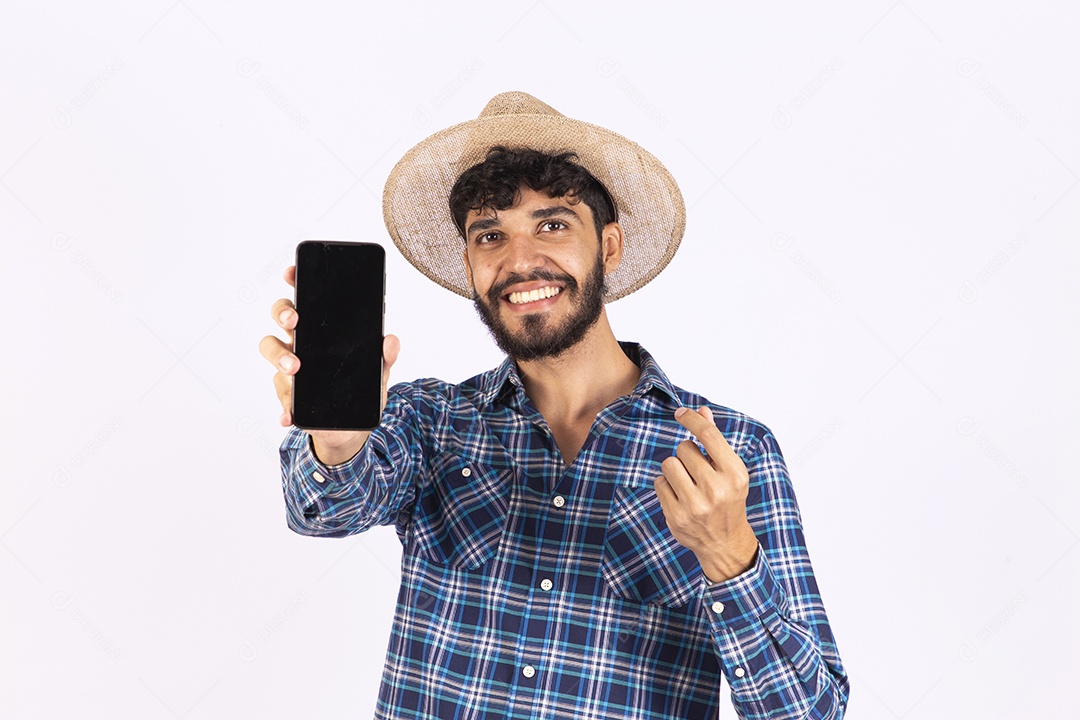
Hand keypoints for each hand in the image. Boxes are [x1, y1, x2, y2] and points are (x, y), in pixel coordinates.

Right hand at [258, 265, 399, 464]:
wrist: (349, 428)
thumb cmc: (359, 391)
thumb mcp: (378, 373)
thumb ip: (385, 357)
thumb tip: (391, 341)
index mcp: (322, 331)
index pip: (305, 299)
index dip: (295, 282)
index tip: (292, 273)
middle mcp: (301, 343)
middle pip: (281, 317)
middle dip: (284, 314)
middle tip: (295, 322)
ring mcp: (290, 367)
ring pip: (271, 348)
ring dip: (279, 356)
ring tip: (293, 369)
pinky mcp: (287, 394)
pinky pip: (280, 395)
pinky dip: (284, 404)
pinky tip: (289, 412)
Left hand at [654, 406, 758, 582]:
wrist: (725, 542)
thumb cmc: (728, 499)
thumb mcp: (730, 471)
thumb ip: (715, 441)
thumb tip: (702, 411)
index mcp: (735, 474)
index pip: (708, 435)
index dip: (692, 419)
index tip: (680, 413)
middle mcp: (716, 489)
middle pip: (684, 448)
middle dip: (687, 455)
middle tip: (697, 471)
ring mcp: (695, 505)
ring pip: (668, 464)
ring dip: (674, 469)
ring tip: (687, 483)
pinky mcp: (676, 516)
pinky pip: (659, 483)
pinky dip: (666, 486)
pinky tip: (680, 497)